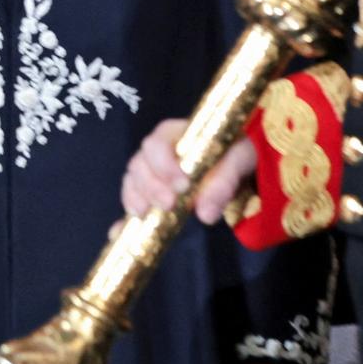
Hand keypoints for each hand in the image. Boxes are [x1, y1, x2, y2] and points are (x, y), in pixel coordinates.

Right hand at [122, 119, 255, 224]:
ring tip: (146, 215)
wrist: (238, 165)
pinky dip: (126, 215)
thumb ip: (224, 182)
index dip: (163, 164)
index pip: (157, 143)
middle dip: (150, 186)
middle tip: (169, 205)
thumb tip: (205, 214)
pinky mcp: (151, 194)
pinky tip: (123, 229)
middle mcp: (157, 151)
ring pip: (132, 181)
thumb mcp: (239, 159)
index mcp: (175, 134)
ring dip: (137, 198)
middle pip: (139, 164)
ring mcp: (151, 172)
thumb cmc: (236, 153)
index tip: (182, 186)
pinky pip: (132, 202)